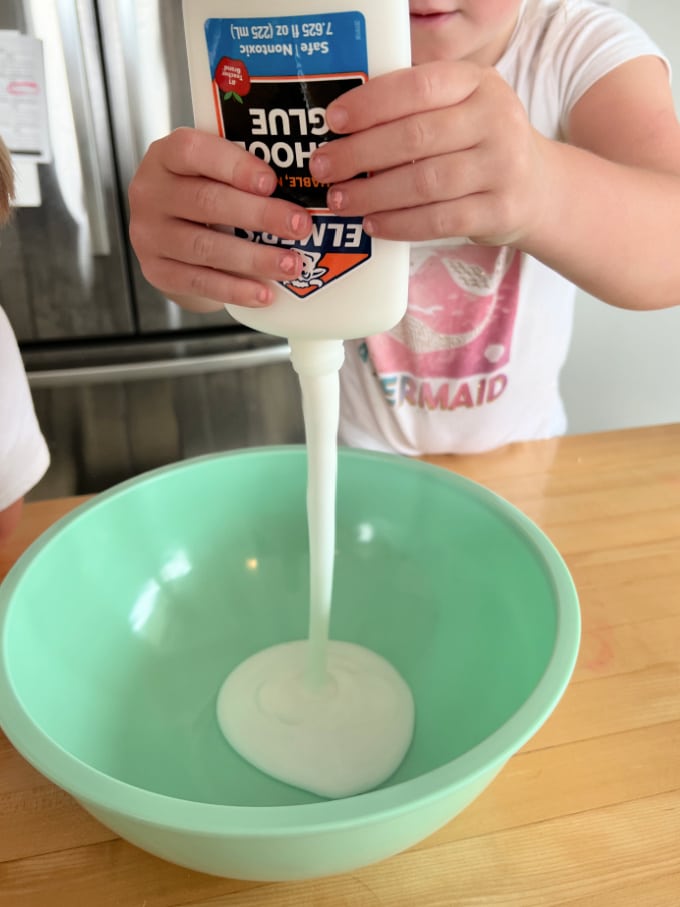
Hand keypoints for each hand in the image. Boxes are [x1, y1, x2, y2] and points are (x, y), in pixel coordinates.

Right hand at [128, 127, 311, 308]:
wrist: (169, 238)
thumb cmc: (202, 197)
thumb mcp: (211, 173)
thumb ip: (241, 174)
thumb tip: (300, 187)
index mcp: (165, 157)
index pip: (193, 151)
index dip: (234, 166)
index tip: (271, 182)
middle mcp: (150, 193)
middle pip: (207, 202)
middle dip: (259, 215)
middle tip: (299, 226)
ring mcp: (149, 235)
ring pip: (205, 247)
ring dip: (254, 258)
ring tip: (290, 264)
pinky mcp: (157, 271)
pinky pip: (200, 282)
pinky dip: (235, 289)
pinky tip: (264, 294)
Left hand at [309, 61, 548, 245]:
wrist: (537, 188)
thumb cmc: (480, 145)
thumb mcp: (461, 108)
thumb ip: (417, 108)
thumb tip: (345, 128)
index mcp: (478, 83)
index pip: (417, 87)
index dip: (370, 104)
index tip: (333, 121)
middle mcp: (495, 120)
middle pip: (414, 138)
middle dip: (358, 155)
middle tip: (323, 167)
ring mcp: (501, 167)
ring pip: (423, 183)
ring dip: (372, 194)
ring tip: (339, 199)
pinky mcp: (498, 211)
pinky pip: (438, 221)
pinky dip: (399, 224)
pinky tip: (373, 223)